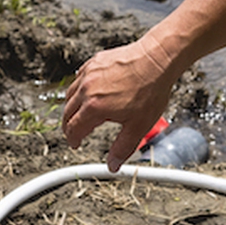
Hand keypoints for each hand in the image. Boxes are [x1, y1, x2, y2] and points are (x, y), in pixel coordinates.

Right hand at [60, 38, 178, 170]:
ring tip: (79, 115)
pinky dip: (78, 89)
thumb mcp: (138, 126)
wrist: (157, 59)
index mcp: (94, 108)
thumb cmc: (151, 90)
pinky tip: (86, 92)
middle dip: (69, 126)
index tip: (76, 144)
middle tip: (75, 133)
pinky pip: (79, 78)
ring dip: (72, 107)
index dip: (73, 140)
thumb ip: (123, 148)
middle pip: (67, 112)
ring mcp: (89, 73)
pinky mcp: (95, 62)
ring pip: (70, 94)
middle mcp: (87, 89)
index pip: (73, 128)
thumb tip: (113, 165)